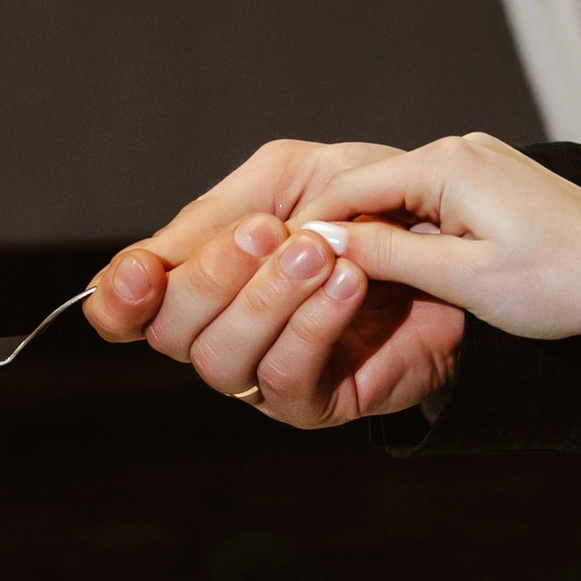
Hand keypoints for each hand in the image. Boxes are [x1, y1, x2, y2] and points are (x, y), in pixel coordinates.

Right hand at [84, 135, 466, 426]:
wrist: (459, 246)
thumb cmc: (370, 205)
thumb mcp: (290, 179)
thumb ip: (222, 209)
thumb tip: (158, 256)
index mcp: (202, 277)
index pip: (130, 305)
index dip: (120, 296)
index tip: (144, 272)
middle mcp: (221, 330)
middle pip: (169, 332)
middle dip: (212, 278)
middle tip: (268, 233)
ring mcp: (263, 372)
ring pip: (221, 360)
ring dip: (266, 299)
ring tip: (318, 251)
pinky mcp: (314, 401)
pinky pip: (285, 376)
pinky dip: (312, 324)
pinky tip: (347, 283)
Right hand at [306, 131, 580, 350]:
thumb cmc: (565, 284)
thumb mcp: (463, 280)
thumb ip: (387, 256)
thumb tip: (321, 242)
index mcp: (448, 162)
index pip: (347, 187)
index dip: (305, 231)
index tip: (268, 273)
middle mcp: (460, 150)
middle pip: (368, 189)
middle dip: (330, 233)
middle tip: (289, 284)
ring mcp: (480, 165)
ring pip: (397, 200)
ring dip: (367, 238)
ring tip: (331, 286)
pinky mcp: (495, 187)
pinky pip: (429, 207)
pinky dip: (404, 237)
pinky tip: (389, 274)